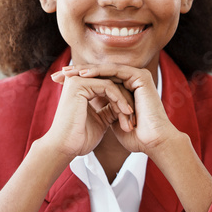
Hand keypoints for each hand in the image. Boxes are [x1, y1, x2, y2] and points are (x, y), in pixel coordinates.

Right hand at [42, 69, 134, 158]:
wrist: (65, 148)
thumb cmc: (80, 138)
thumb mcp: (101, 120)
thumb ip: (110, 109)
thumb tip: (124, 104)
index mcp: (80, 88)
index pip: (108, 87)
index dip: (122, 101)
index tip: (131, 118)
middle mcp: (77, 80)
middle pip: (111, 83)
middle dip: (125, 100)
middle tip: (134, 117)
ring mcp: (77, 80)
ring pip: (112, 84)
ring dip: (124, 101)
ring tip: (130, 118)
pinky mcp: (79, 84)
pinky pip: (108, 86)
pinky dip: (119, 100)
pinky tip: (126, 112)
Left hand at [60, 63, 180, 154]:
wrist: (152, 142)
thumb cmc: (135, 137)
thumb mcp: (112, 119)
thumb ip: (103, 107)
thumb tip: (87, 103)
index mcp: (126, 89)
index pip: (99, 81)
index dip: (79, 81)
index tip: (59, 83)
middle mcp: (131, 80)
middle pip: (100, 73)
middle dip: (78, 73)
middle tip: (59, 74)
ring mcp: (136, 77)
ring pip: (106, 70)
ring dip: (86, 70)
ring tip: (68, 72)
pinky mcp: (140, 76)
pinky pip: (115, 71)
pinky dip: (99, 72)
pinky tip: (84, 75)